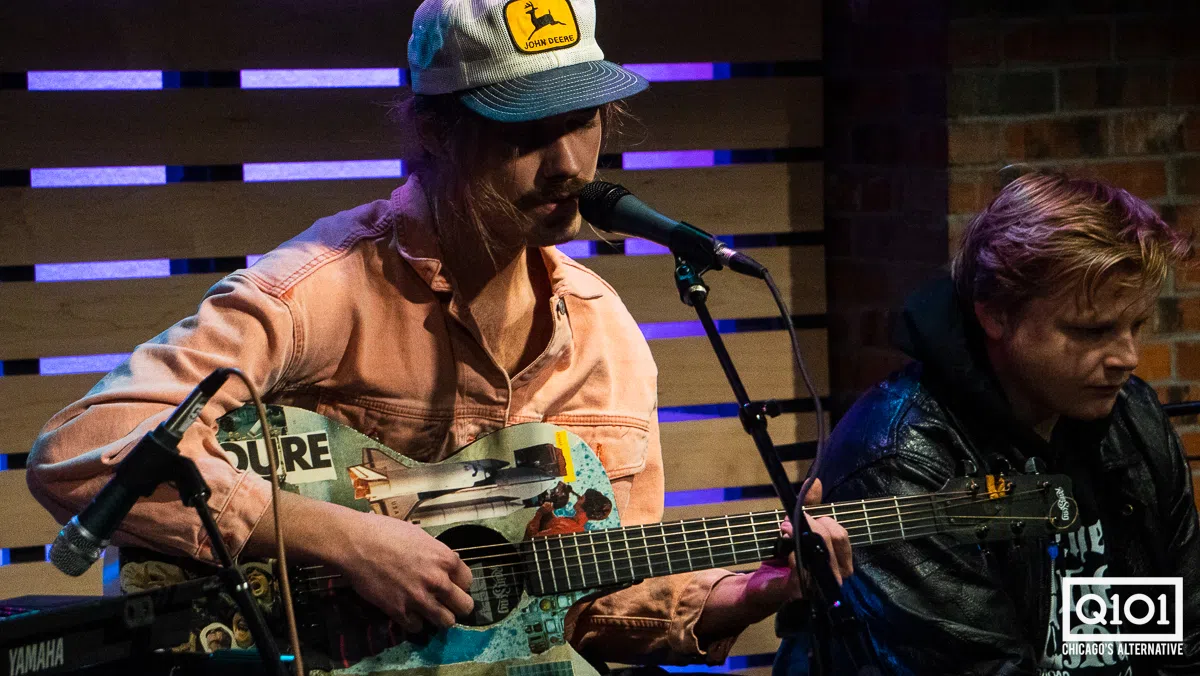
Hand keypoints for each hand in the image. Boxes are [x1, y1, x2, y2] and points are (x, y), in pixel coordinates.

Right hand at [335, 511, 474, 631]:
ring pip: (446, 622)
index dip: (459, 584)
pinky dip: (414, 622)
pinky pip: (417, 628)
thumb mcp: (420, 536)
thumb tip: (444, 563)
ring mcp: (419, 598)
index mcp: (445, 559)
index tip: (451, 584)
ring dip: (439, 618)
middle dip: (457, 605)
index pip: (468, 582)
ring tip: (429, 611)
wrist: (356, 543)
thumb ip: (436, 554)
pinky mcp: (399, 611)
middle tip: (446, 603)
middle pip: (464, 606)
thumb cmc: (386, 532)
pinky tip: (407, 612)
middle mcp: (438, 581)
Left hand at [696, 479, 853, 638]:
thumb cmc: (782, 557)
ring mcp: (821, 586)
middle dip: (813, 525)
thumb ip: (807, 507)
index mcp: (839, 559)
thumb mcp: (795, 528)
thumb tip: (814, 482)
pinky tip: (785, 553)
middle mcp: (837, 575)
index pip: (841, 534)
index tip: (802, 515)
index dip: (824, 521)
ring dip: (803, 538)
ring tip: (784, 532)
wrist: (760, 586)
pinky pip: (804, 571)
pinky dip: (795, 558)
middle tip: (788, 522)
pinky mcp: (802, 593)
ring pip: (823, 554)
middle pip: (836, 539)